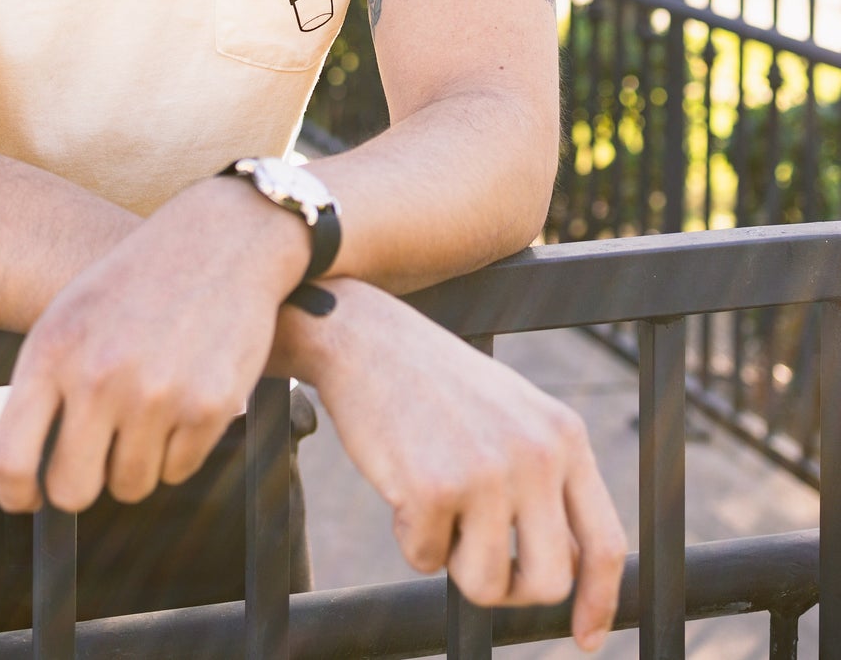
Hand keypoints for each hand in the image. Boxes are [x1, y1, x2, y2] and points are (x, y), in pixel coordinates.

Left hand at [0, 177, 307, 513]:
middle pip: (72, 491)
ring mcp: (156, 395)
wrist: (221, 240)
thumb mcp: (69, 315)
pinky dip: (181, 448)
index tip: (28, 496)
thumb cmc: (138, 281)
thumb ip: (37, 387)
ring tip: (151, 404)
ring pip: (130, 486)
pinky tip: (185, 395)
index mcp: (53, 351)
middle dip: (84, 484)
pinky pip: (180, 471)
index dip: (14, 493)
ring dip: (138, 462)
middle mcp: (99, 377)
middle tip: (99, 455)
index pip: (9, 459)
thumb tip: (4, 468)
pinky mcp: (209, 407)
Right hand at [288, 280, 624, 651]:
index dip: (598, 601)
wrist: (366, 340)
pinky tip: (401, 484)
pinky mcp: (432, 489)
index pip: (603, 541)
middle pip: (548, 582)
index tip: (584, 638)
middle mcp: (536, 455)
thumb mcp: (514, 415)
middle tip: (478, 563)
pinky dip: (410, 537)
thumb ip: (547, 478)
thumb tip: (565, 573)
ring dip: (453, 561)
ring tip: (435, 507)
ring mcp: (485, 473)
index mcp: (564, 435)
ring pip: (486, 584)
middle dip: (512, 590)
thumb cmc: (436, 383)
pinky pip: (426, 561)